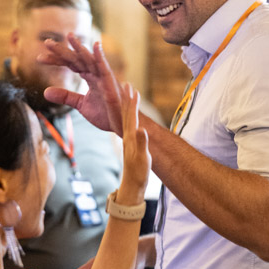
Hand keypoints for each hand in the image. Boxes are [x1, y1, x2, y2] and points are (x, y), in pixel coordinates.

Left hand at [42, 35, 123, 134]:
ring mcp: (104, 77)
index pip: (70, 64)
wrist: (123, 126)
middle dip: (62, 51)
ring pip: (90, 60)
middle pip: (77, 59)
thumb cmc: (106, 113)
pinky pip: (105, 68)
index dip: (56, 60)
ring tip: (69, 36)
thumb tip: (45, 91)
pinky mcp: (112, 84)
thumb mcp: (81, 105)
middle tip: (46, 42)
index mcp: (89, 76)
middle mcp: (96, 73)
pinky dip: (101, 57)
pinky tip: (96, 45)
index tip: (40, 58)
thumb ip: (65, 96)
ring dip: (80, 48)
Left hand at [118, 83, 150, 205]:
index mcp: (130, 136)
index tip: (132, 88)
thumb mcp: (142, 158)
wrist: (133, 184)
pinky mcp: (131, 143)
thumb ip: (141, 143)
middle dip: (127, 98)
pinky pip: (130, 125)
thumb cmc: (138, 172)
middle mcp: (127, 136)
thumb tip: (141, 129)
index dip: (132, 102)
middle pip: (126, 113)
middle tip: (126, 83)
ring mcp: (129, 139)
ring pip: (127, 118)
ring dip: (128, 105)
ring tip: (129, 95)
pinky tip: (132, 114)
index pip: (131, 116)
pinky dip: (131, 116)